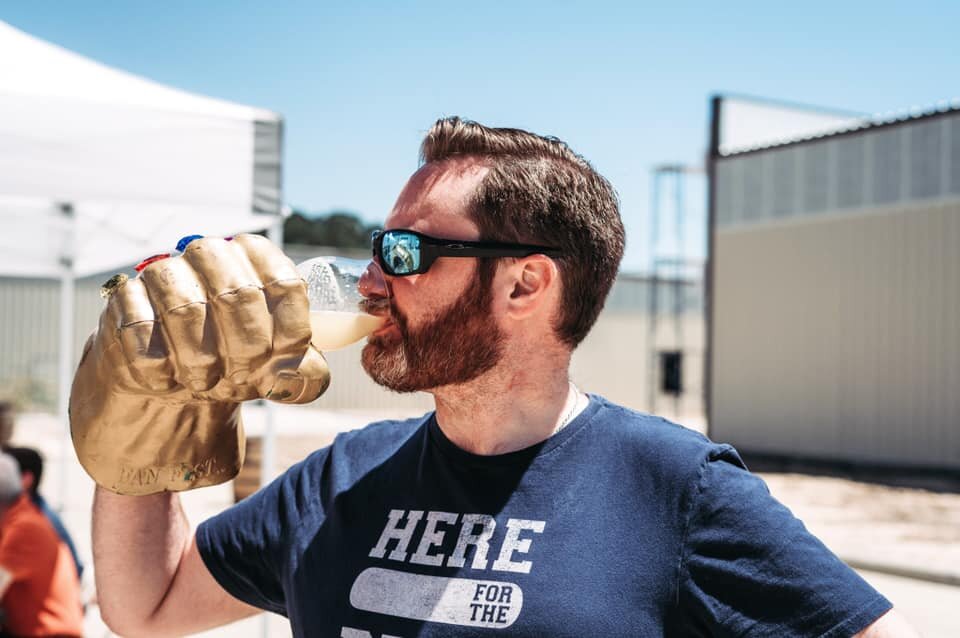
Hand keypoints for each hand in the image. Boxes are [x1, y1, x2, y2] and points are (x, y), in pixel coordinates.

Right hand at [70, 234, 329, 494]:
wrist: (170, 376)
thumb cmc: (234, 364)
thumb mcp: (277, 370)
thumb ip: (304, 375)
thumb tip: (298, 379)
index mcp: (259, 262)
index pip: (286, 285)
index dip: (289, 334)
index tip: (279, 362)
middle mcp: (213, 255)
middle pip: (238, 295)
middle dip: (244, 352)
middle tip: (240, 377)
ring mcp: (165, 272)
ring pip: (185, 310)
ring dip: (199, 362)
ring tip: (203, 382)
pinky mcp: (124, 297)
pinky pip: (139, 331)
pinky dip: (158, 367)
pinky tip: (167, 377)